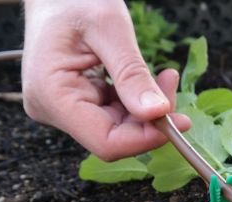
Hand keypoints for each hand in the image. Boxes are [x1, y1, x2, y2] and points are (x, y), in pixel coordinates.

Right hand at [22, 0, 190, 160]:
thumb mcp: (109, 29)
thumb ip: (132, 74)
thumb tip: (156, 113)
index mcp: (52, 95)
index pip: (106, 142)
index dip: (146, 138)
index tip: (179, 121)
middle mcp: (52, 110)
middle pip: (115, 137)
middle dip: (151, 119)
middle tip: (171, 84)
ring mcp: (63, 109)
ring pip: (118, 129)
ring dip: (147, 109)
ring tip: (163, 77)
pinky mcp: (76, 104)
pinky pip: (114, 116)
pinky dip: (136, 102)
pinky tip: (147, 81)